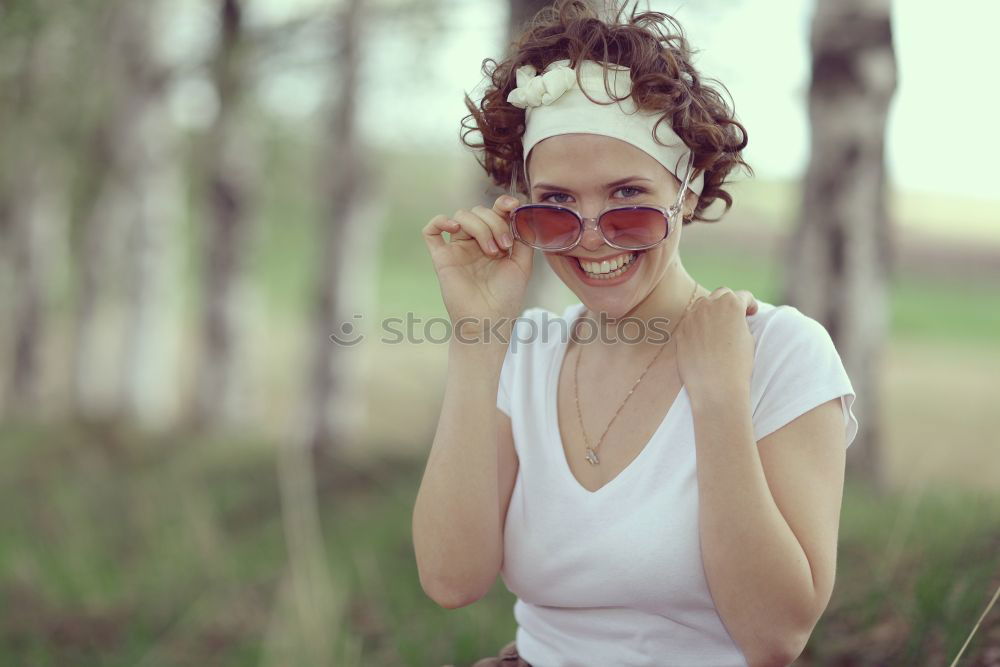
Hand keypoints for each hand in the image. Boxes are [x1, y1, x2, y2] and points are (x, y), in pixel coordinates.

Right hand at [422, 194, 533, 328]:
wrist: (490, 319)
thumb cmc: (507, 297)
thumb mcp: (522, 263)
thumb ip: (522, 237)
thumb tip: (520, 213)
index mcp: (494, 240)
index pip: (495, 212)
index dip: (503, 203)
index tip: (513, 206)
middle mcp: (475, 242)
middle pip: (479, 211)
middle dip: (495, 223)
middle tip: (504, 247)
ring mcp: (457, 248)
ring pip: (461, 216)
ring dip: (480, 227)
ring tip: (491, 251)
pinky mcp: (442, 257)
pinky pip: (431, 231)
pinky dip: (440, 221)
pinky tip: (454, 227)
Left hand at [674, 287, 757, 400]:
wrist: (716, 387)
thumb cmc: (738, 364)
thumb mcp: (748, 337)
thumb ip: (740, 320)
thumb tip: (735, 318)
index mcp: (731, 304)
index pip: (742, 295)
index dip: (749, 304)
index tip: (751, 313)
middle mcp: (709, 305)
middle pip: (721, 294)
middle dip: (730, 302)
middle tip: (735, 315)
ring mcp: (692, 317)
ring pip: (702, 305)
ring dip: (711, 310)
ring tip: (719, 325)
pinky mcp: (681, 331)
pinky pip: (690, 322)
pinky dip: (698, 325)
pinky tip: (704, 339)